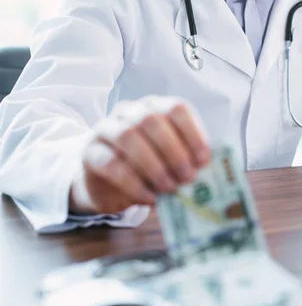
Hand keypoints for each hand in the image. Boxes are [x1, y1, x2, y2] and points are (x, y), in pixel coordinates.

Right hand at [69, 97, 210, 214]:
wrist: (106, 184)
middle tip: (187, 178)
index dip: (193, 133)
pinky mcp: (90, 152)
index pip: (176, 108)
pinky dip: (133, 182)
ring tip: (168, 188)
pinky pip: (111, 163)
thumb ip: (185, 160)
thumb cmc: (145, 168)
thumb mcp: (168, 161)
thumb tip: (206, 174)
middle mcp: (129, 111)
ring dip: (153, 165)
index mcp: (154, 107)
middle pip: (151, 120)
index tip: (204, 160)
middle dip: (173, 151)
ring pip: (128, 137)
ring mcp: (106, 128)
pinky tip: (148, 198)